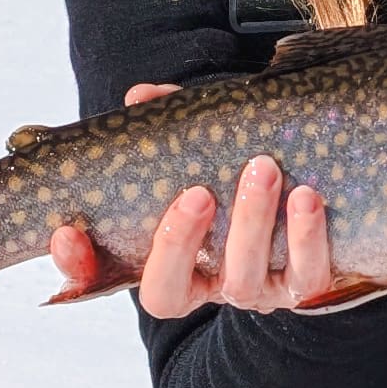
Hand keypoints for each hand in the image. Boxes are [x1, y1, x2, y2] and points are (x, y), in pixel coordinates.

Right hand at [47, 84, 339, 319]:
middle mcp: (199, 283)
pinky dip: (307, 236)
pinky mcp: (302, 287)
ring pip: (241, 281)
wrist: (320, 199)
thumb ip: (168, 126)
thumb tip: (140, 97)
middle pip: (168, 290)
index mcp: (158, 256)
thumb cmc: (239, 173)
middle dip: (178, 242)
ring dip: (250, 223)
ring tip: (263, 168)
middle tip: (196, 192)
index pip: (99, 276)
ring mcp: (250, 290)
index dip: (78, 265)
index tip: (66, 232)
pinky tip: (307, 196)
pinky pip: (305, 277)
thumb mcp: (200, 149)